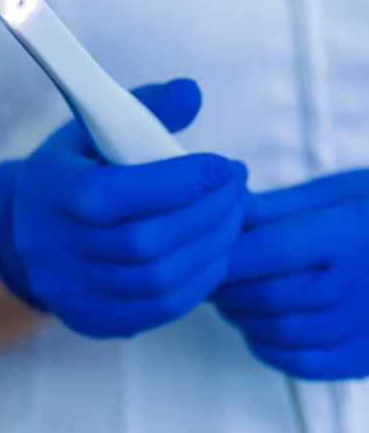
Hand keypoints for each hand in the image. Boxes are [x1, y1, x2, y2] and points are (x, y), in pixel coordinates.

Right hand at [0, 79, 247, 337]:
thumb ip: (144, 108)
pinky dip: (198, 282)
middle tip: (238, 189)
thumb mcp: (93, 129)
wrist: (26, 228)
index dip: (178, 182)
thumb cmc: (71, 171)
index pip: (114, 194)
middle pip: (144, 243)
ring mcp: (71, 290)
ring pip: (158, 281)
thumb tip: (192, 93)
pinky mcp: (90, 318)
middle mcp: (54, 247)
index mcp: (53, 190)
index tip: (223, 166)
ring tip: (233, 218)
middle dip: (208, 214)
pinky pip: (157, 310)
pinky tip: (214, 254)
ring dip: (211, 249)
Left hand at [212, 170, 368, 378]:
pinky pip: (301, 363)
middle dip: (225, 287)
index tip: (203, 252)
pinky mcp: (364, 355)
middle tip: (207, 275)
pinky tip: (255, 323)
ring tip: (227, 295)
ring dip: (239, 314)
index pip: (271, 251)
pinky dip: (265, 344)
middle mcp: (363, 285)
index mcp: (352, 233)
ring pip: (279, 332)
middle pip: (269, 296)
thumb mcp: (333, 192)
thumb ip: (275, 207)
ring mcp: (367, 327)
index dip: (228, 255)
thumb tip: (225, 211)